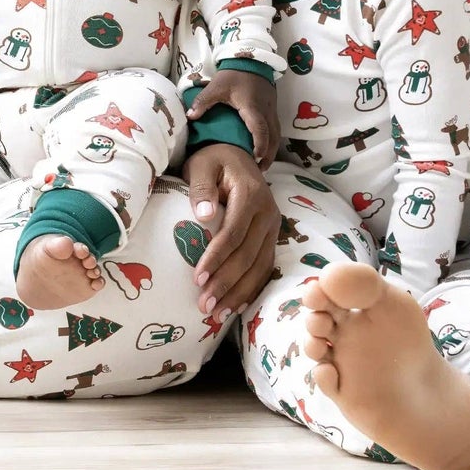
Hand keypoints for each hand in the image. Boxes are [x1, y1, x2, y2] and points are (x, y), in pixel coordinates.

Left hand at [181, 142, 279, 315]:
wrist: (236, 155)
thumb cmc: (213, 161)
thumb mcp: (201, 165)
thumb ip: (200, 188)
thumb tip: (204, 215)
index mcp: (251, 194)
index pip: (234, 233)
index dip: (216, 258)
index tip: (197, 279)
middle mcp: (268, 213)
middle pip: (248, 255)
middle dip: (226, 284)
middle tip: (204, 306)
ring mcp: (273, 227)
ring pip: (260, 267)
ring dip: (238, 293)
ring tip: (216, 314)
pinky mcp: (271, 237)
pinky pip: (265, 268)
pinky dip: (251, 289)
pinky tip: (235, 307)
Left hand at [184, 69, 279, 166]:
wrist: (251, 61)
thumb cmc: (234, 75)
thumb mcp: (216, 86)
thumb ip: (203, 102)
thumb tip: (190, 116)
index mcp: (252, 107)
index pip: (260, 129)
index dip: (259, 144)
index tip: (255, 158)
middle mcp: (266, 111)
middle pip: (273, 138)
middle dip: (268, 155)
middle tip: (260, 170)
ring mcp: (272, 112)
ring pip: (277, 136)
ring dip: (271, 151)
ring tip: (263, 166)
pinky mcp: (272, 111)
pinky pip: (276, 131)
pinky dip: (272, 143)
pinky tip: (265, 152)